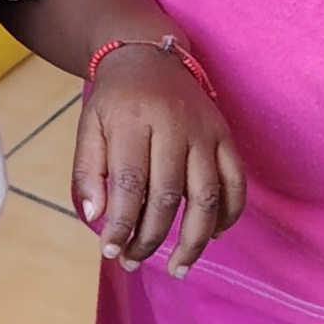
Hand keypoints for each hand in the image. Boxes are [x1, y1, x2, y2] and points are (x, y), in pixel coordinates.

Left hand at [71, 45, 245, 274]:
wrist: (150, 56)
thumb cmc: (115, 100)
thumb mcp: (89, 127)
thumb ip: (88, 171)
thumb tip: (96, 218)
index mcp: (134, 120)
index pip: (130, 183)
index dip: (121, 223)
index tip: (111, 250)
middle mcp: (174, 125)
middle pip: (167, 195)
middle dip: (150, 237)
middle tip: (133, 261)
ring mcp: (205, 131)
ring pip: (206, 195)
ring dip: (194, 240)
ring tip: (178, 268)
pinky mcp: (225, 135)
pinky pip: (235, 181)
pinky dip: (229, 214)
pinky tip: (211, 237)